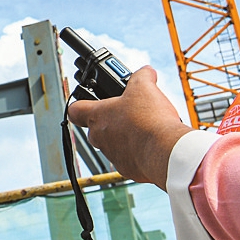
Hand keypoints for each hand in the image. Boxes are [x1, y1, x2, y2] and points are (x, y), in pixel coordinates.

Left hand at [65, 65, 190, 187]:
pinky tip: (151, 143)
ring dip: (125, 136)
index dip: (80, 104)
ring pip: (113, 144)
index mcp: (98, 117)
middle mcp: (100, 138)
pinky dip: (138, 151)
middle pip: (96, 128)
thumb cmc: (149, 120)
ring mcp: (112, 155)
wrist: (164, 151)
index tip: (87, 101)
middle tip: (127, 112)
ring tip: (144, 127)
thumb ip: (141, 76)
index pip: (75, 110)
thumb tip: (146, 71)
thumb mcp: (145, 87)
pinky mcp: (127, 168)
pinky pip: (129, 158)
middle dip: (110, 120)